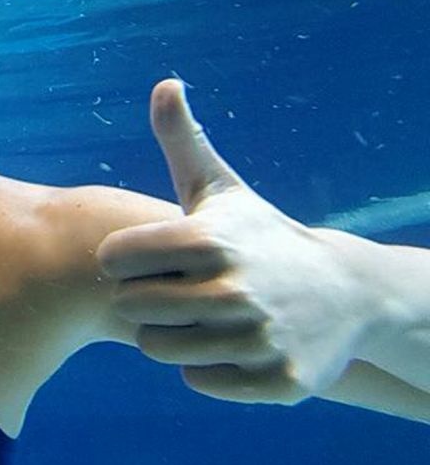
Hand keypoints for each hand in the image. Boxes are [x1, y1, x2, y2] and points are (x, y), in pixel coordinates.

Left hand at [96, 80, 374, 401]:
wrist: (349, 294)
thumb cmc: (262, 237)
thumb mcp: (222, 189)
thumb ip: (184, 140)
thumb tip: (164, 83)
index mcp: (209, 240)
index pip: (114, 258)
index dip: (124, 260)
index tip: (148, 258)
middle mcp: (234, 289)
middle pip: (132, 308)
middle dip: (146, 300)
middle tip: (177, 291)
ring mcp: (258, 338)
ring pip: (159, 348)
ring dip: (171, 336)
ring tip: (199, 316)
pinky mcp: (278, 381)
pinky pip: (199, 380)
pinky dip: (206, 368)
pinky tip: (228, 344)